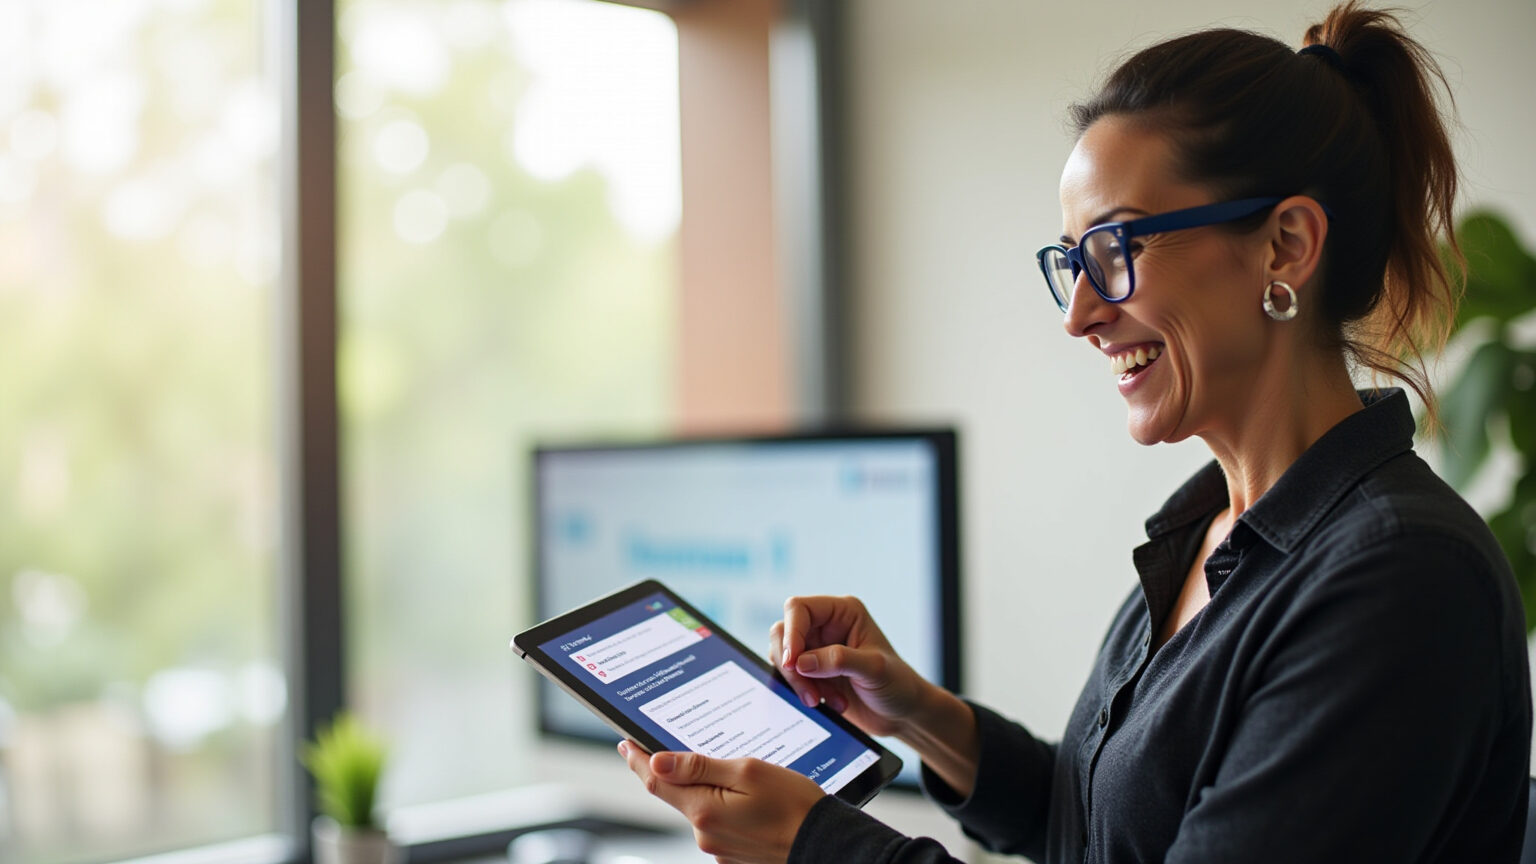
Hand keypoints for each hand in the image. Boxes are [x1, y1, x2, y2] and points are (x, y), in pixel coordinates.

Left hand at [619, 741, 822, 863]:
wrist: (826, 844)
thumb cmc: (795, 805)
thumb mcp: (748, 772)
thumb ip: (700, 766)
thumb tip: (658, 760)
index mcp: (704, 810)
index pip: (656, 780)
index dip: (637, 760)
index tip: (625, 743)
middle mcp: (705, 834)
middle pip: (680, 794)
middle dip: (682, 771)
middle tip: (693, 747)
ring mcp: (719, 848)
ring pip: (703, 808)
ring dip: (711, 790)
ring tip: (744, 778)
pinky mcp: (734, 855)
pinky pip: (721, 823)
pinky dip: (728, 807)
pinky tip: (754, 801)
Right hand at [769, 595, 930, 738]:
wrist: (902, 714)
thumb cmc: (897, 684)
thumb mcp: (874, 670)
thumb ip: (838, 661)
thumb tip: (801, 662)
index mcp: (843, 612)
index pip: (799, 609)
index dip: (791, 633)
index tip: (794, 663)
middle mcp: (826, 626)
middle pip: (783, 632)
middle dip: (792, 665)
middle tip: (811, 693)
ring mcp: (816, 649)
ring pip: (783, 656)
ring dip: (799, 682)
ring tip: (823, 700)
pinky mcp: (811, 672)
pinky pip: (789, 676)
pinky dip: (802, 692)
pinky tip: (827, 703)